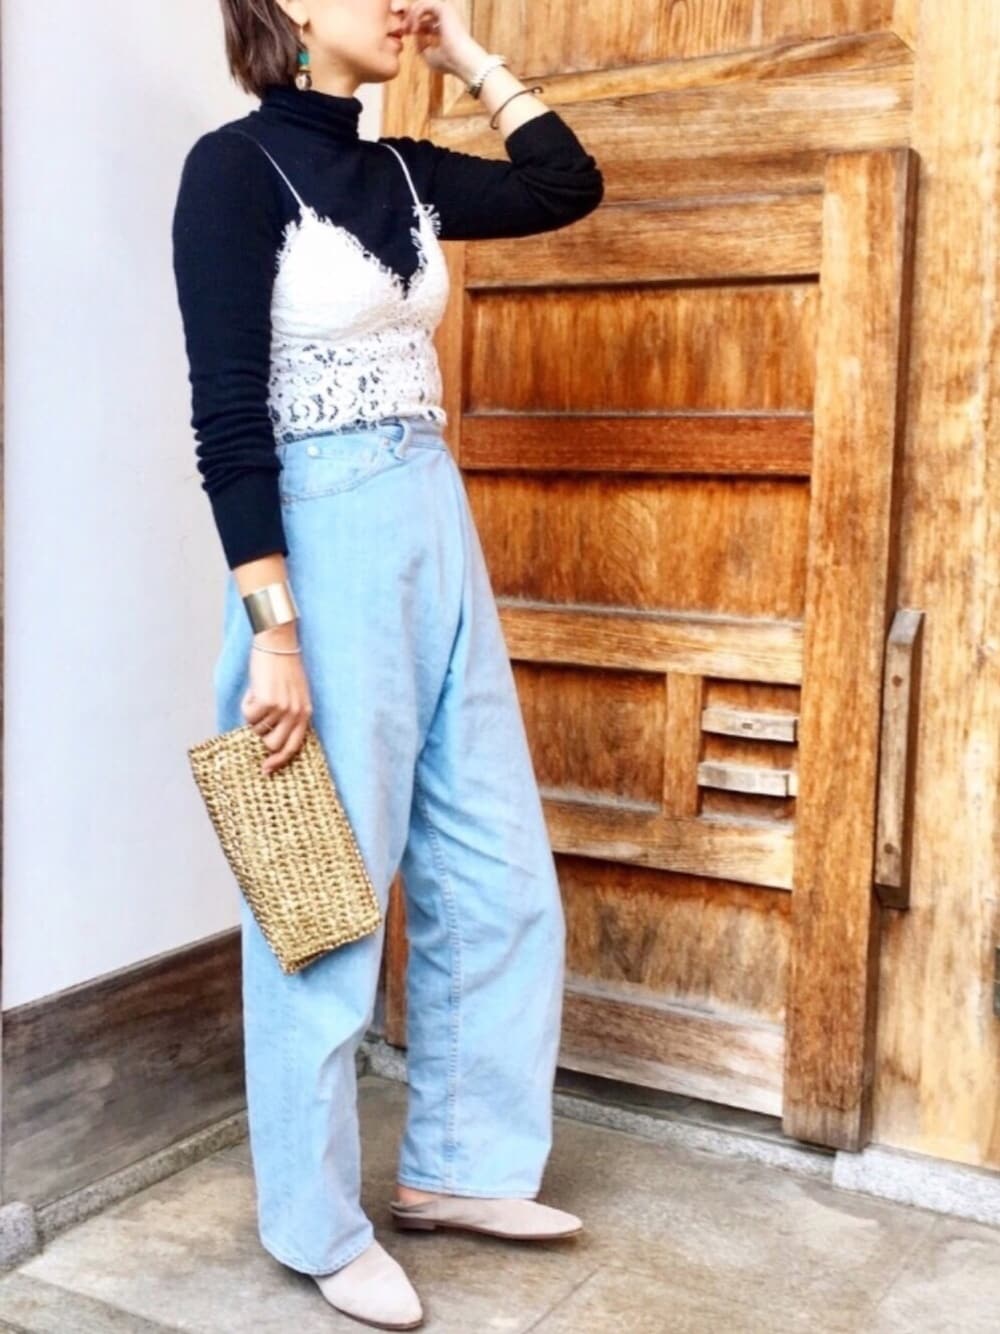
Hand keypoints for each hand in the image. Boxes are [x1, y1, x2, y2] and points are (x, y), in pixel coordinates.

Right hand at [241, 622, 312, 775]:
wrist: (278, 643)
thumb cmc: (283, 667)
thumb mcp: (294, 694)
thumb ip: (289, 715)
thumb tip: (270, 737)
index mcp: (305, 713)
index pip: (294, 746)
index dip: (280, 761)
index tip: (266, 770)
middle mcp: (296, 714)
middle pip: (273, 744)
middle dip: (262, 734)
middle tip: (258, 716)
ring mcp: (282, 709)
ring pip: (257, 729)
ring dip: (254, 714)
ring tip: (261, 694)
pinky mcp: (266, 702)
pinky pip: (247, 716)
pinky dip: (247, 703)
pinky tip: (255, 688)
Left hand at [401, 0, 482, 79]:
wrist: (461, 61)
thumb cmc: (449, 62)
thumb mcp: (429, 55)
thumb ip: (421, 44)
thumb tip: (415, 34)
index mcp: (444, 26)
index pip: (424, 18)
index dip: (412, 23)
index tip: (405, 33)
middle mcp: (445, 16)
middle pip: (421, 8)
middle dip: (410, 17)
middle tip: (403, 29)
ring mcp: (445, 10)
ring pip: (421, 4)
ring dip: (412, 16)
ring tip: (409, 30)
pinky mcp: (443, 8)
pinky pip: (423, 5)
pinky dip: (416, 15)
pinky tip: (415, 29)